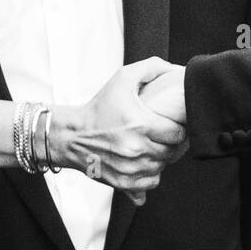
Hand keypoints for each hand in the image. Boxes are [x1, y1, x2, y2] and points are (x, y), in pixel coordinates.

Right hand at [54, 58, 188, 205]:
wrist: (72, 135)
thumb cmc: (99, 107)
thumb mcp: (123, 78)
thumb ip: (152, 67)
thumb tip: (175, 68)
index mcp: (140, 125)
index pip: (178, 133)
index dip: (178, 127)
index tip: (171, 123)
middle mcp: (136, 149)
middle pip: (172, 151)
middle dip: (170, 142)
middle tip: (162, 133)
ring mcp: (130, 168)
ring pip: (163, 166)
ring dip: (161, 157)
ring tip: (151, 145)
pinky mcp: (123, 182)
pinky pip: (151, 182)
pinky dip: (151, 173)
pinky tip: (143, 160)